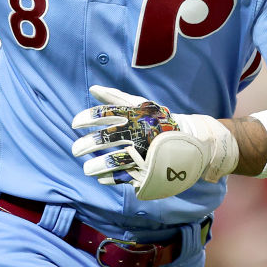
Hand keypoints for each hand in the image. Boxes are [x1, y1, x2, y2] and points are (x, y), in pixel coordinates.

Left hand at [71, 85, 237, 200]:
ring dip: (97, 166)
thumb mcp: (140, 104)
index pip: (106, 113)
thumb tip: (93, 88)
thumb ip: (115, 97)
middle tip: (75, 150)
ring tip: (87, 169)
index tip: (75, 124)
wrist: (190, 141)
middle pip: (107, 137)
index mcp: (135, 114)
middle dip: (87, 144)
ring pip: (115, 160)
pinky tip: (101, 178)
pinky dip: (111, 178)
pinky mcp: (149, 168)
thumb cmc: (158, 120)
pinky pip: (126, 176)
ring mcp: (145, 151)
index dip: (87, 118)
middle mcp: (139, 131)